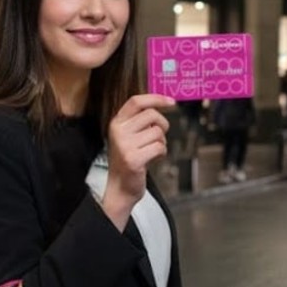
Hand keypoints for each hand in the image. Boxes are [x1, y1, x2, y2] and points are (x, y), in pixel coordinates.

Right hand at [102, 94, 174, 229]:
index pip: (136, 102)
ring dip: (162, 142)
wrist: (120, 187)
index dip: (155, 98)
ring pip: (158, 132)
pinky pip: (159, 147)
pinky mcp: (133, 159)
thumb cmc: (129, 159)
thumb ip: (139, 121)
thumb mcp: (128, 135)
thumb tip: (161, 103)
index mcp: (116, 123)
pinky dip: (162, 153)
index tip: (171, 101)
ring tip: (152, 151)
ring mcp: (124, 145)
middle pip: (152, 115)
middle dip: (163, 125)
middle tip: (160, 136)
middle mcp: (118, 131)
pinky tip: (153, 158)